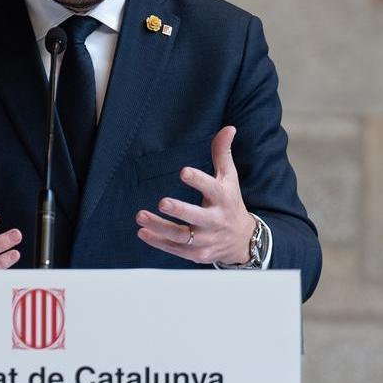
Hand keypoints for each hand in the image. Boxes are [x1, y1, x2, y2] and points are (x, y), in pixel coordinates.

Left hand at [135, 126, 253, 265]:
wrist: (242, 240)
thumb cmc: (231, 202)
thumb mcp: (229, 177)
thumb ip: (223, 153)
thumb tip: (228, 128)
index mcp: (223, 198)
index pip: (212, 188)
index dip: (199, 180)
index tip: (183, 172)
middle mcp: (215, 220)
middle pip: (197, 217)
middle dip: (180, 210)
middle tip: (162, 202)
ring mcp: (206, 240)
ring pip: (182, 236)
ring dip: (160, 227)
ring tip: (140, 216)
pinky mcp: (197, 254)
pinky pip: (175, 249)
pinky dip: (158, 242)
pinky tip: (143, 232)